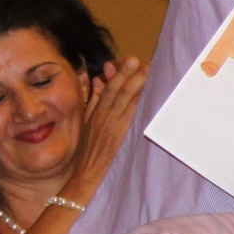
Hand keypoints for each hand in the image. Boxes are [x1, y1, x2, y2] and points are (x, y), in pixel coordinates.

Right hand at [67, 58, 148, 198]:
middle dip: (126, 73)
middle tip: (137, 60)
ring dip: (135, 84)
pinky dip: (138, 103)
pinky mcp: (118, 135)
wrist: (86, 173)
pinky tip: (147, 95)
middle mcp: (102, 116)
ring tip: (146, 71)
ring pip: (122, 99)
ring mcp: (110, 125)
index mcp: (95, 112)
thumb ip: (94, 102)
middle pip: (114, 90)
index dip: (118, 74)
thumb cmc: (89, 150)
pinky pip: (129, 115)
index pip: (106, 88)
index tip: (129, 61)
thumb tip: (99, 81)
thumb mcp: (88, 123)